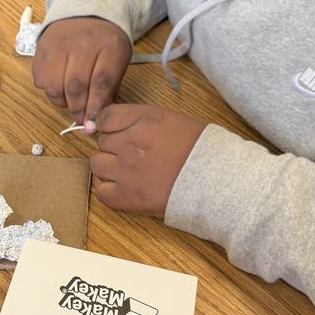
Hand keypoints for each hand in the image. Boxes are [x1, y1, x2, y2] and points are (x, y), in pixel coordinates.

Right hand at [33, 18, 131, 127]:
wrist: (86, 11)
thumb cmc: (105, 41)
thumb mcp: (118, 59)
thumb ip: (109, 88)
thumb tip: (94, 120)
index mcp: (108, 45)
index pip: (101, 82)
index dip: (95, 108)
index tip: (93, 124)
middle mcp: (81, 42)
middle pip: (75, 87)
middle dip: (78, 109)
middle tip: (81, 118)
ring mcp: (58, 44)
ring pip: (54, 86)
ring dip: (61, 102)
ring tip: (69, 102)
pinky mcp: (41, 48)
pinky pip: (40, 79)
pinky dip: (48, 90)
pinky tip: (59, 85)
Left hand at [90, 104, 206, 217]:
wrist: (217, 182)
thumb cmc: (201, 150)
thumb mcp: (173, 120)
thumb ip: (141, 119)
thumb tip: (114, 125)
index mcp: (144, 120)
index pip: (105, 117)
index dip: (109, 126)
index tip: (116, 132)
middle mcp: (130, 142)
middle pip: (101, 141)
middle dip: (113, 146)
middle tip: (132, 155)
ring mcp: (126, 170)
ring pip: (97, 165)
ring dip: (109, 167)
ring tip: (128, 172)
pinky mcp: (127, 197)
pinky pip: (102, 192)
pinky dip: (110, 191)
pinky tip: (126, 189)